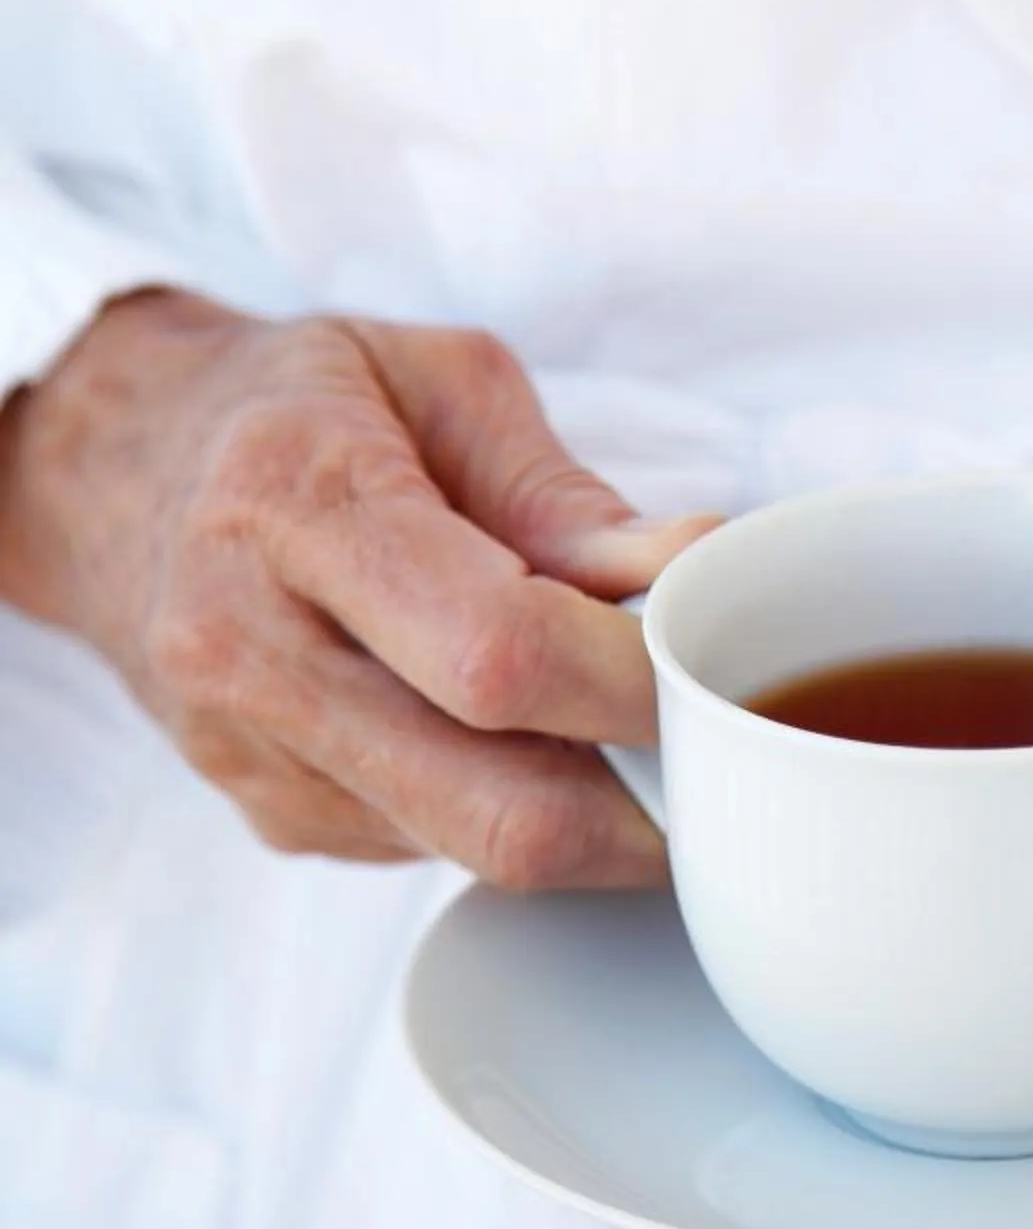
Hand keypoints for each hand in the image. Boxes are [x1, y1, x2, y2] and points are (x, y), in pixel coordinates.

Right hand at [0, 290, 711, 882]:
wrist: (117, 468)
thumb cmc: (300, 406)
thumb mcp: (436, 379)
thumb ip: (566, 493)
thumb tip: (691, 574)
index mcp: (293, 503)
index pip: (498, 656)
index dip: (632, 685)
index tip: (711, 665)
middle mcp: (248, 647)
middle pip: (498, 809)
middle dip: (645, 803)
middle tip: (719, 752)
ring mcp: (252, 756)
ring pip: (478, 849)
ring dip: (591, 814)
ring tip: (625, 725)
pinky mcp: (277, 819)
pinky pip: (438, 848)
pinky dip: (515, 804)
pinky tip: (521, 732)